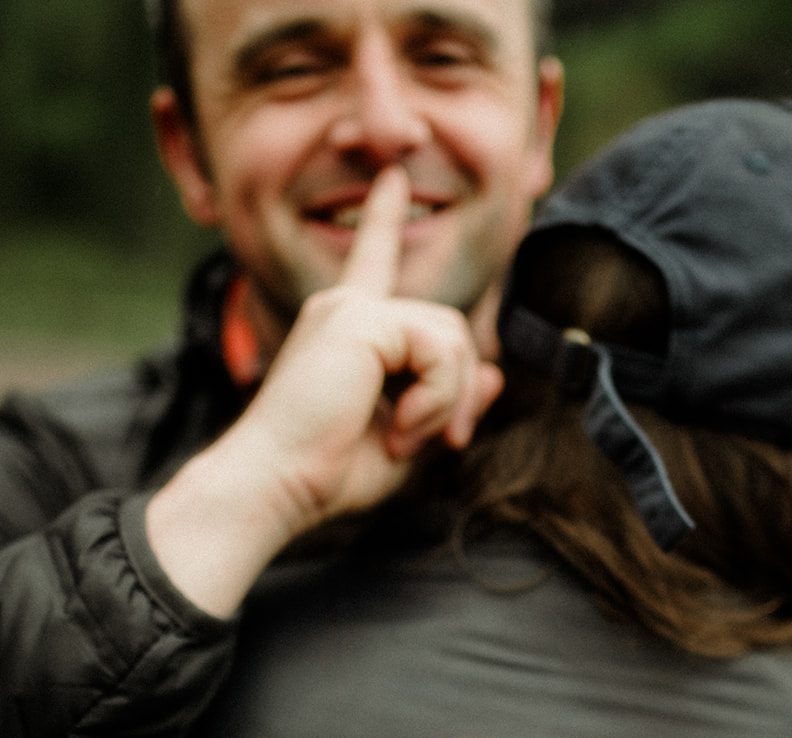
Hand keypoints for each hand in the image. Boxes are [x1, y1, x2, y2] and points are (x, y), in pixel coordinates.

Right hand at [146, 166, 501, 615]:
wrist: (275, 485)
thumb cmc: (326, 473)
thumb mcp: (407, 440)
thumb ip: (449, 403)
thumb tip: (495, 374)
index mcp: (345, 328)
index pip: (374, 263)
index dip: (383, 219)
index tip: (391, 177)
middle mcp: (344, 306)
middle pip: (449, 328)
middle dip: (459, 392)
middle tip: (440, 443)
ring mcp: (350, 308)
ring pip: (452, 337)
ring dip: (446, 400)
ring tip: (404, 438)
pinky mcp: (361, 321)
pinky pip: (440, 349)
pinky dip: (436, 398)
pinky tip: (399, 430)